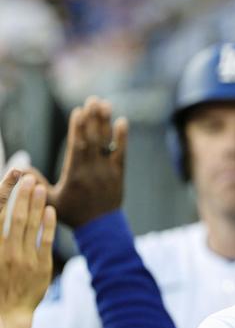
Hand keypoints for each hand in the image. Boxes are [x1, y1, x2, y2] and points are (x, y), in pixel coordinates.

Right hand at [0, 174, 56, 316]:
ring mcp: (24, 259)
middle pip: (14, 215)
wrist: (6, 315)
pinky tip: (50, 210)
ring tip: (39, 187)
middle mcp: (5, 251)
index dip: (4, 191)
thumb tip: (0, 211)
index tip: (11, 175)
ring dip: (35, 204)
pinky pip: (46, 241)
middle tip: (28, 176)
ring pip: (31, 226)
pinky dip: (48, 224)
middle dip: (21, 193)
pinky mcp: (41, 268)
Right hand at [48, 96, 127, 228]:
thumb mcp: (49, 201)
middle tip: (94, 100)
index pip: (78, 147)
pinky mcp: (119, 174)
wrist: (100, 227)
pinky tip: (123, 122)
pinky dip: (122, 138)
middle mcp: (94, 171)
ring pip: (107, 144)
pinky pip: (122, 153)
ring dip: (106, 123)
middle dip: (93, 119)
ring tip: (104, 104)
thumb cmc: (72, 214)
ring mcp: (108, 172)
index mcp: (76, 176)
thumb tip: (19, 167)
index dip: (78, 129)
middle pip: (93, 141)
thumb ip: (35, 183)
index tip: (78, 111)